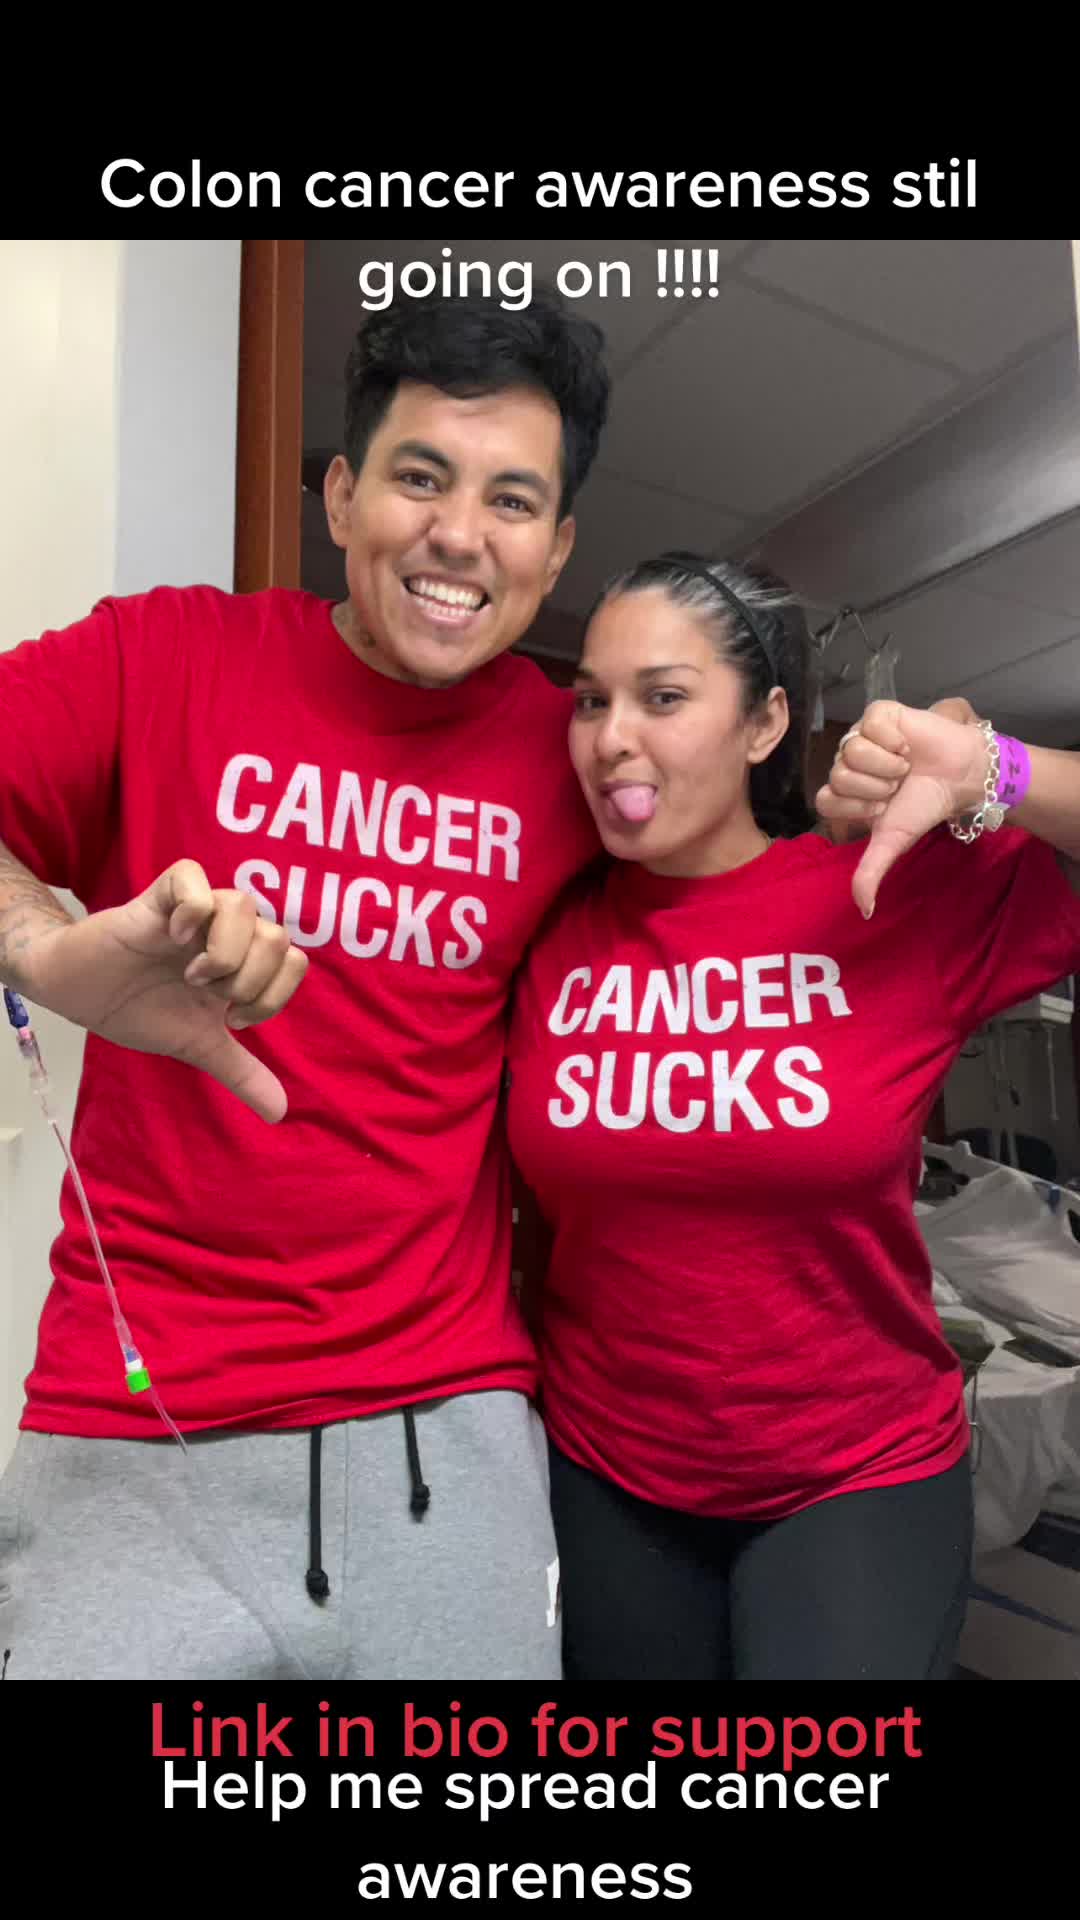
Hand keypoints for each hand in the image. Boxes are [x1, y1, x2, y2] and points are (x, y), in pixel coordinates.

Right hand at [24, 861, 306, 1121]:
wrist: (78, 994)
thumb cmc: (138, 1009)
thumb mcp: (197, 1046)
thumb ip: (240, 1072)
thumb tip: (280, 1113)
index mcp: (244, 961)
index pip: (295, 962)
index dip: (272, 996)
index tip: (232, 1018)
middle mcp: (226, 931)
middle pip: (277, 936)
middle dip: (247, 982)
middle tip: (207, 996)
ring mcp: (195, 912)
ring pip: (243, 904)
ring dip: (222, 953)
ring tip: (191, 974)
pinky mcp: (159, 896)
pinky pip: (193, 878)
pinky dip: (191, 913)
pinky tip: (172, 938)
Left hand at [816, 701, 989, 915]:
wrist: (960, 776)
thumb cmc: (924, 805)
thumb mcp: (894, 841)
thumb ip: (872, 872)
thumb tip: (864, 911)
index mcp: (844, 793)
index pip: (825, 799)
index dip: (857, 806)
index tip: (884, 806)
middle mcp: (847, 764)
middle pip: (838, 775)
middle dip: (876, 786)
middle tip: (897, 785)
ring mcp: (860, 736)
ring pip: (852, 750)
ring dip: (887, 764)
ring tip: (905, 766)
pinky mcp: (878, 714)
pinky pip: (871, 724)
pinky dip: (894, 739)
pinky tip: (907, 745)